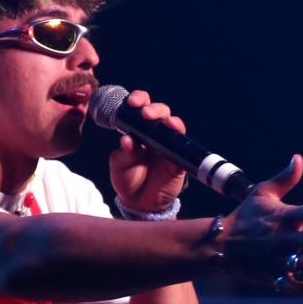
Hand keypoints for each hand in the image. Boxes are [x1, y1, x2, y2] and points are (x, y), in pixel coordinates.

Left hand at [108, 91, 186, 213]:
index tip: (131, 102)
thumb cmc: (128, 179)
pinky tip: (173, 130)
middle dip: (153, 108)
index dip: (137, 100)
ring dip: (167, 118)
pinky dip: (179, 136)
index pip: (140, 108)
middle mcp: (155, 133)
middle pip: (159, 112)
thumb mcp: (120, 166)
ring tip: (161, 120)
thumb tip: (126, 140)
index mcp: (138, 130)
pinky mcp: (178, 158)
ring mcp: (169, 144)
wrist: (140, 203)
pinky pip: (182, 145)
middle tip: (144, 112)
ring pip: (173, 123)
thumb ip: (123, 154)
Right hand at [220, 155, 302, 291]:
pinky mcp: (270, 276)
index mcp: (282, 217)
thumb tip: (299, 158)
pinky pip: (289, 285)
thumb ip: (285, 179)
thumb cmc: (245, 216)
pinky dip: (302, 286)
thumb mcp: (262, 193)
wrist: (219, 244)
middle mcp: (281, 239)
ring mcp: (276, 259)